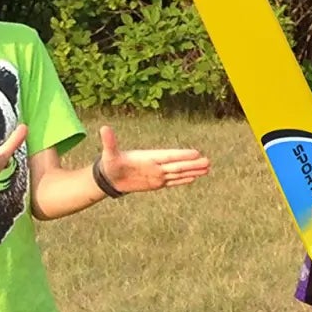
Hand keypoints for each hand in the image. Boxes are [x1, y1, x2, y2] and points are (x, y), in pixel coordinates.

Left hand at [95, 124, 210, 193]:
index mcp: (149, 157)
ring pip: (179, 173)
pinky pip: (173, 181)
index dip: (182, 155)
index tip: (195, 153)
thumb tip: (103, 129)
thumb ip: (110, 142)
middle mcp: (156, 165)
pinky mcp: (157, 182)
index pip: (169, 156)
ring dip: (192, 172)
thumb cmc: (110, 164)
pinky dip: (183, 180)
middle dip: (193, 164)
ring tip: (207, 169)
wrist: (110, 176)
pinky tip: (194, 178)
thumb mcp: (109, 154)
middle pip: (178, 165)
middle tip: (208, 162)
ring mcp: (158, 174)